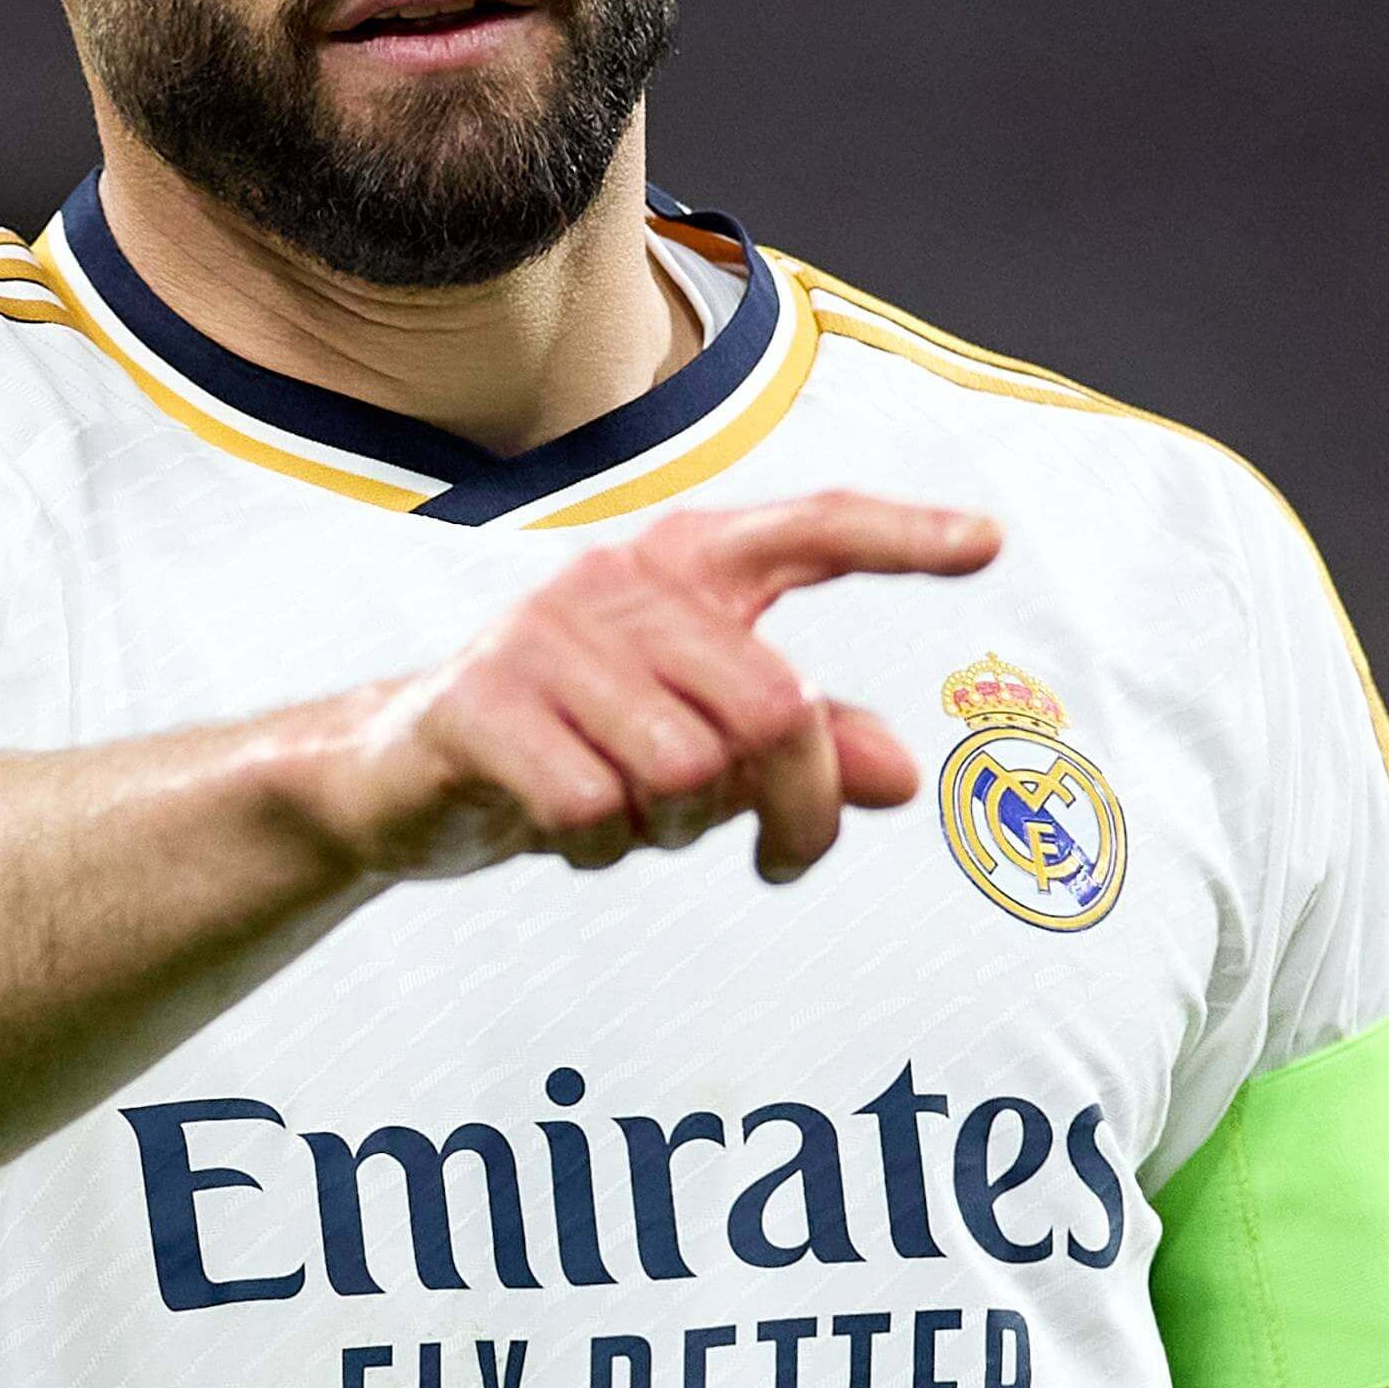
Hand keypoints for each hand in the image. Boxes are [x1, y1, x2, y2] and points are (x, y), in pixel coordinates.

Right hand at [305, 490, 1001, 886]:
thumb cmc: (575, 744)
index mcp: (683, 568)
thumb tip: (899, 775)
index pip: (808, 530)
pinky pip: (590, 810)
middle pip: (774, 710)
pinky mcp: (479, 705)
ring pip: (683, 771)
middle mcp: (619, 579)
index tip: (988, 542)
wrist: (400, 776)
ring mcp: (543, 636)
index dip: (899, 536)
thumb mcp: (700, 744)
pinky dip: (597, 850)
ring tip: (629, 819)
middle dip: (788, 808)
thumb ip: (801, 747)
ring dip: (672, 832)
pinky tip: (569, 833)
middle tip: (777, 856)